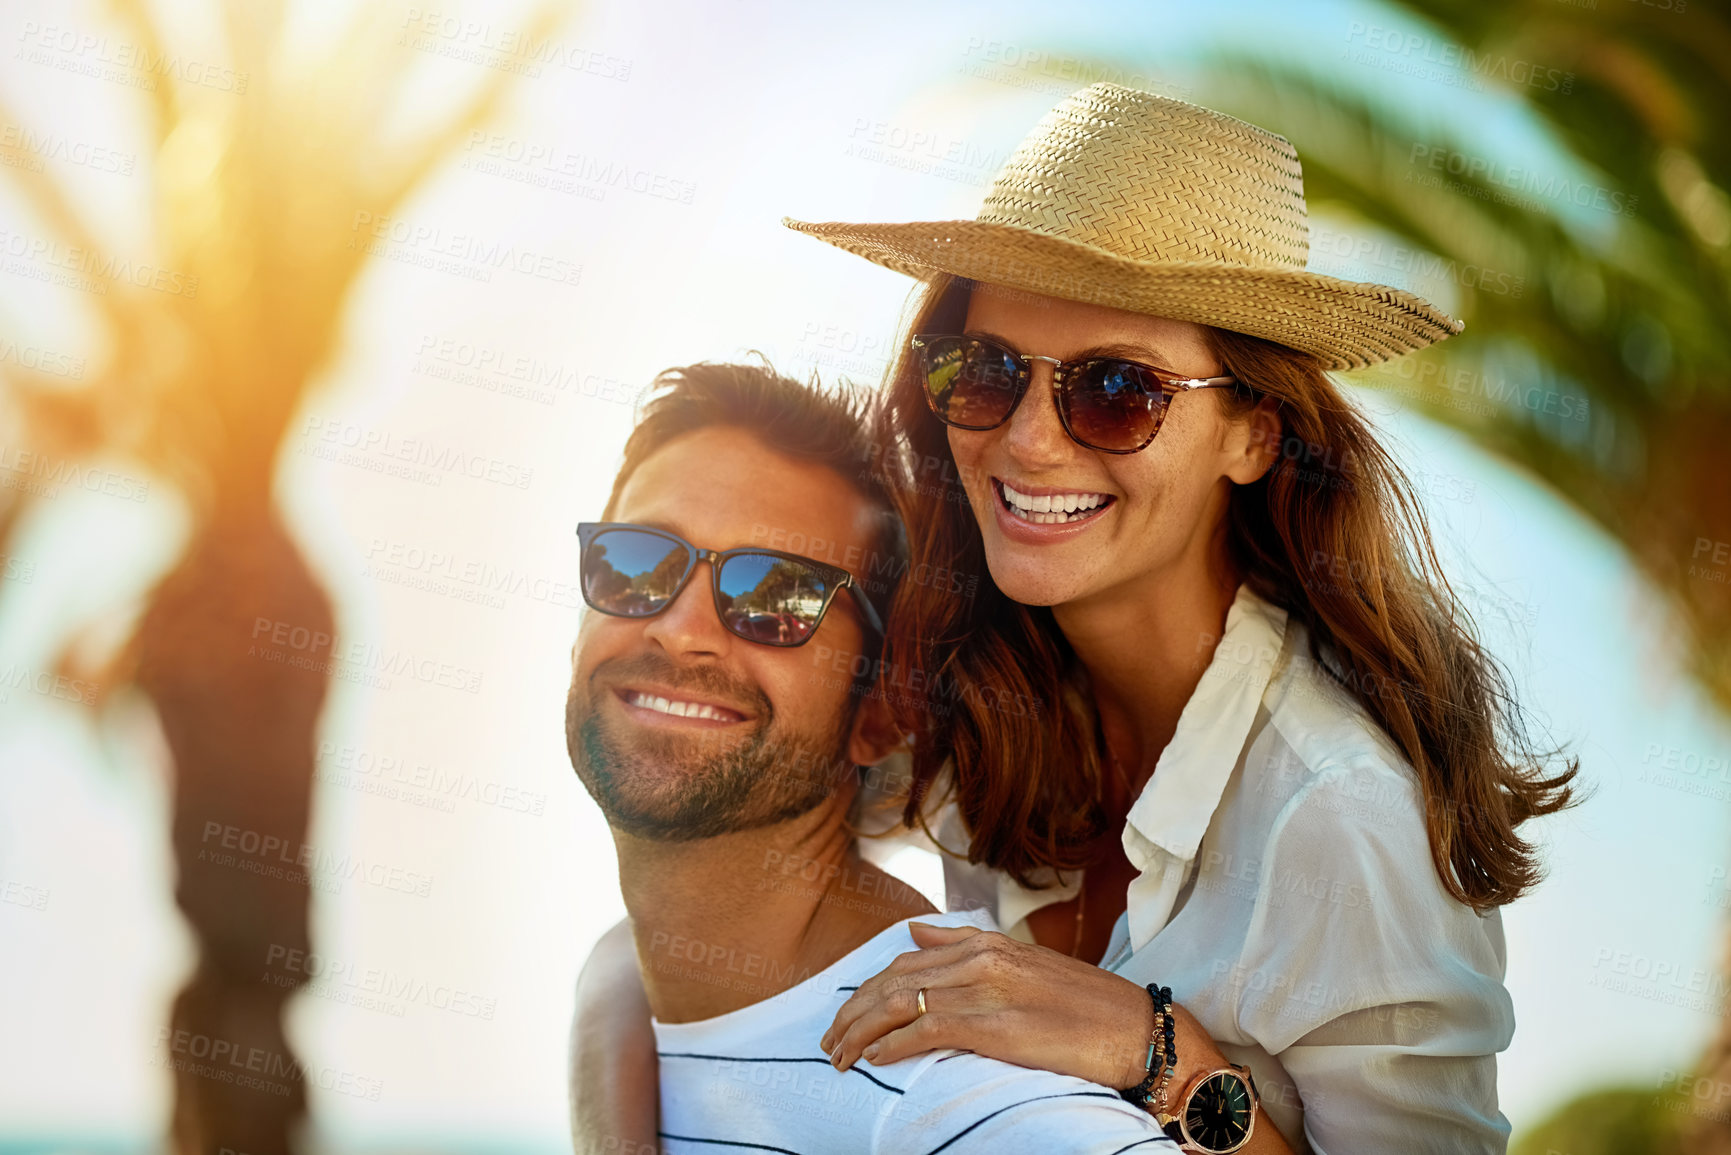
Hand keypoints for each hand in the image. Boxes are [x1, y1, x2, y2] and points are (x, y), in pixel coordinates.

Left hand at [820, 922, 1164, 1088]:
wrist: (1136, 1028)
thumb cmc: (1085, 1005)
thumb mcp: (1023, 963)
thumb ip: (965, 946)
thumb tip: (914, 934)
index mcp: (986, 943)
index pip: (905, 962)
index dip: (867, 989)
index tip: (844, 1015)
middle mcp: (981, 958)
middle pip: (894, 981)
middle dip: (852, 1012)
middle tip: (828, 1041)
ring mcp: (987, 989)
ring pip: (900, 1004)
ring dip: (860, 1032)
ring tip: (838, 1056)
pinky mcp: (995, 1025)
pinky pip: (925, 1031)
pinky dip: (891, 1044)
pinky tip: (873, 1059)